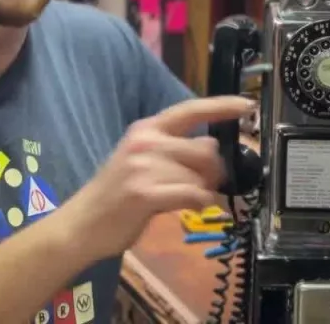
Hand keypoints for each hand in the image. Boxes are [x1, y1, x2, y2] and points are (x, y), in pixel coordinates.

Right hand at [64, 96, 253, 260]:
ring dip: (204, 190)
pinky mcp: (145, 193)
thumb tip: (212, 147)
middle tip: (207, 184)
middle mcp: (146, 141)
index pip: (190, 109)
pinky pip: (192, 195)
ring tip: (189, 198)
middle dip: (215, 170)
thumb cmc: (116, 193)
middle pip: (205, 149)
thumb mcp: (141, 159)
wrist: (82, 223)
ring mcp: (144, 167)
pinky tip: (189, 206)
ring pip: (201, 175)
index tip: (246, 105)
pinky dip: (198, 203)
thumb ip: (173, 149)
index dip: (222, 106)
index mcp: (146, 128)